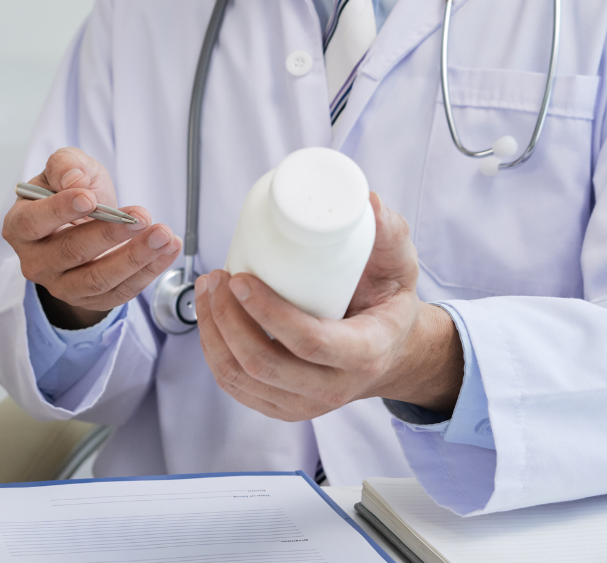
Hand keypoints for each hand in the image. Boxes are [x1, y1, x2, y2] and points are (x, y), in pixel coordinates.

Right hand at [2, 147, 181, 327]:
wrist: (79, 222)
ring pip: (98, 278)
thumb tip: (74, 182)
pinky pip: (121, 292)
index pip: (35, 222)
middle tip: (142, 217)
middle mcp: (36, 261)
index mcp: (20, 226)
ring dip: (135, 257)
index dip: (61, 210)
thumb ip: (65, 165)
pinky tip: (168, 249)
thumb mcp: (64, 167)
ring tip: (163, 235)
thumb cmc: (67, 192)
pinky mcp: (91, 299)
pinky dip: (148, 271)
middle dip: (110, 234)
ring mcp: (62, 285)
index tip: (91, 199)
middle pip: (71, 252)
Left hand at [195, 194, 463, 421]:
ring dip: (213, 332)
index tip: (241, 278)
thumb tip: (367, 201)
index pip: (310, 342)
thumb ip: (389, 233)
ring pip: (241, 377)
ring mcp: (303, 404)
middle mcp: (334, 388)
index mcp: (366, 354)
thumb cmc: (388, 302)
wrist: (389, 351)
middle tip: (216, 277)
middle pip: (264, 364)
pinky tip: (209, 316)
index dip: (268, 312)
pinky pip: (234, 385)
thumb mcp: (399, 267)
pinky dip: (213, 350)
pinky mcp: (279, 406)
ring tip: (208, 289)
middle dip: (228, 318)